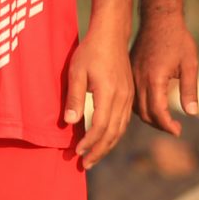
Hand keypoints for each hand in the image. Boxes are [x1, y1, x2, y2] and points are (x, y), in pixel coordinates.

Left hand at [64, 26, 133, 169]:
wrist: (111, 34)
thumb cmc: (90, 51)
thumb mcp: (76, 71)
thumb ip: (74, 97)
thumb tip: (69, 122)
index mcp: (109, 93)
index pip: (100, 126)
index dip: (90, 142)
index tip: (78, 153)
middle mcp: (123, 98)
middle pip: (113, 132)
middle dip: (99, 151)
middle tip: (85, 165)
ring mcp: (128, 97)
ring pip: (120, 129)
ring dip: (107, 146)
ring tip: (94, 158)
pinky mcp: (129, 95)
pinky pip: (124, 121)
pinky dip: (114, 135)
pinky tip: (105, 140)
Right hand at [131, 9, 198, 136]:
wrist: (158, 19)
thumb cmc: (177, 39)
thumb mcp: (190, 64)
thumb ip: (189, 90)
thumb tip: (191, 113)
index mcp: (154, 79)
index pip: (157, 112)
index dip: (167, 125)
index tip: (178, 131)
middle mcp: (139, 80)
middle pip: (144, 113)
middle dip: (159, 124)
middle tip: (174, 128)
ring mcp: (132, 76)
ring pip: (135, 106)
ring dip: (148, 117)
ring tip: (164, 119)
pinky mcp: (129, 72)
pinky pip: (131, 96)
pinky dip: (140, 106)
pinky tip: (151, 105)